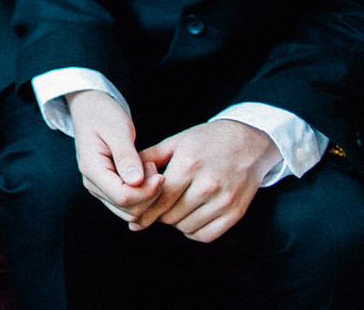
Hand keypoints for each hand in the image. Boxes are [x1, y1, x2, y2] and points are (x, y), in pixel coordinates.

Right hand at [67, 89, 162, 223]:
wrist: (90, 109)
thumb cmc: (103, 115)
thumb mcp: (117, 129)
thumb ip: (126, 156)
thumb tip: (136, 182)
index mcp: (91, 169)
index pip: (123, 197)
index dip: (147, 192)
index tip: (160, 173)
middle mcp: (93, 184)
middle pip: (128, 210)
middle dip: (150, 196)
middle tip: (155, 168)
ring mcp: (100, 189)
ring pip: (131, 213)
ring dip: (149, 197)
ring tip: (150, 169)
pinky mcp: (108, 190)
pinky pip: (130, 206)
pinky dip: (145, 197)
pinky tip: (148, 176)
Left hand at [133, 119, 279, 242]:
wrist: (249, 143)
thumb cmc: (207, 140)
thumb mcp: (176, 142)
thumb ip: (149, 158)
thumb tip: (125, 177)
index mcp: (189, 165)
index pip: (158, 197)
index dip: (144, 207)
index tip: (135, 212)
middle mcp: (207, 185)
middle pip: (170, 215)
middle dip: (157, 213)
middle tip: (155, 206)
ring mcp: (224, 201)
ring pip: (186, 227)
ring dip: (175, 222)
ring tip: (173, 209)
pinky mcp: (236, 213)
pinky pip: (207, 235)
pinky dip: (193, 231)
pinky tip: (189, 217)